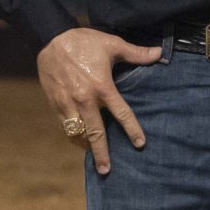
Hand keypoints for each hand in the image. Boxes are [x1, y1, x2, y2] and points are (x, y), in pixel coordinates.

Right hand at [38, 27, 162, 176]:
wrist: (51, 39)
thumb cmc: (84, 41)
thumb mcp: (112, 44)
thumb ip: (135, 53)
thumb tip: (159, 53)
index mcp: (102, 87)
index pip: (121, 113)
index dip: (132, 130)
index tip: (139, 144)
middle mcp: (85, 99)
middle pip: (95, 133)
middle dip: (101, 153)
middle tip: (107, 170)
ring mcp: (68, 103)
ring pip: (77, 133)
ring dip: (86, 146)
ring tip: (93, 155)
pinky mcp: (55, 104)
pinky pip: (65, 126)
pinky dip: (73, 135)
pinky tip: (79, 139)